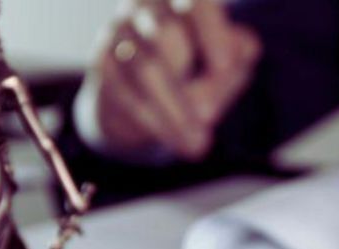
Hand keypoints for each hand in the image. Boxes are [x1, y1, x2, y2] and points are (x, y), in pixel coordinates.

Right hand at [91, 0, 260, 158]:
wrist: (143, 102)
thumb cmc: (197, 74)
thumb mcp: (228, 69)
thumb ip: (236, 62)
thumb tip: (227, 67)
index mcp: (182, 0)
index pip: (197, 3)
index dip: (212, 32)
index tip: (225, 68)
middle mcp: (146, 6)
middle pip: (168, 31)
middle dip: (194, 80)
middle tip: (210, 117)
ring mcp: (119, 31)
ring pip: (146, 67)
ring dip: (174, 111)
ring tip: (197, 144)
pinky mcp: (102, 61)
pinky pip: (126, 93)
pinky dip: (154, 121)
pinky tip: (174, 139)